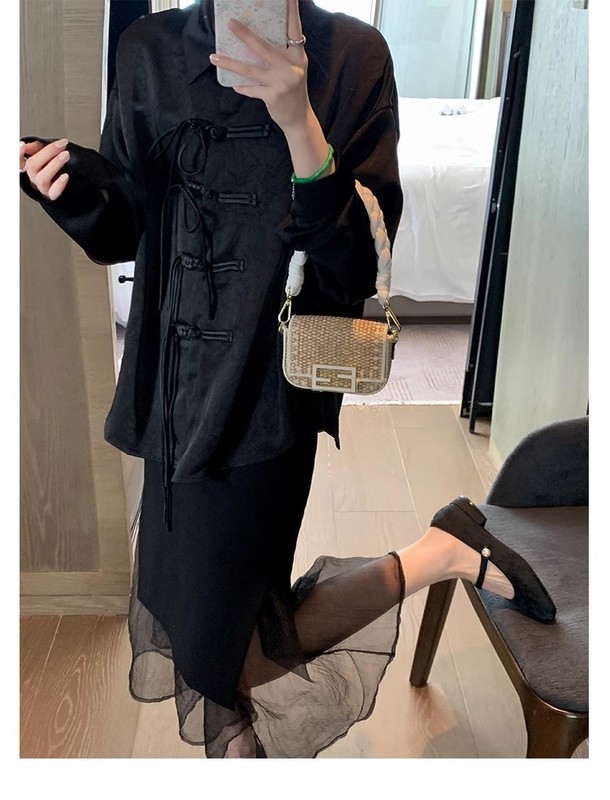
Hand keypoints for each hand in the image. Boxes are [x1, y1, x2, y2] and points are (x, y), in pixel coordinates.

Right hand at [20, 138, 70, 200]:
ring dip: (55, 164)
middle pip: (32, 165)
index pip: (18, 160)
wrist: (67, 186)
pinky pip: (53, 192)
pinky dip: (59, 184)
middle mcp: (32, 177)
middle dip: (47, 152)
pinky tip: (65, 176)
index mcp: (28, 166)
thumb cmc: (52, 167)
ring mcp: (42, 187)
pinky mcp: (52, 195)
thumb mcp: (44, 154)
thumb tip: (30, 144)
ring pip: (42, 178)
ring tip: (66, 155)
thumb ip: (36, 147)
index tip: (22, 145)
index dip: (18, 154)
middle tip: (61, 145)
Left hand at [210, 0, 310, 134]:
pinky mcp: (273, 96)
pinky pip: (252, 89)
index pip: (295, 30)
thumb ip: (282, 55)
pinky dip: (242, 87)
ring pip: (251, 70)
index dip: (292, 13)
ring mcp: (281, 82)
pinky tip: (234, 84)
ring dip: (231, 63)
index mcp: (297, 56)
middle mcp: (291, 67)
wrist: (298, 119)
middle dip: (245, 35)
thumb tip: (255, 41)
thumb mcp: (294, 69)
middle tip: (230, 23)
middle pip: (264, 47)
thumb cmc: (293, 91)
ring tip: (215, 57)